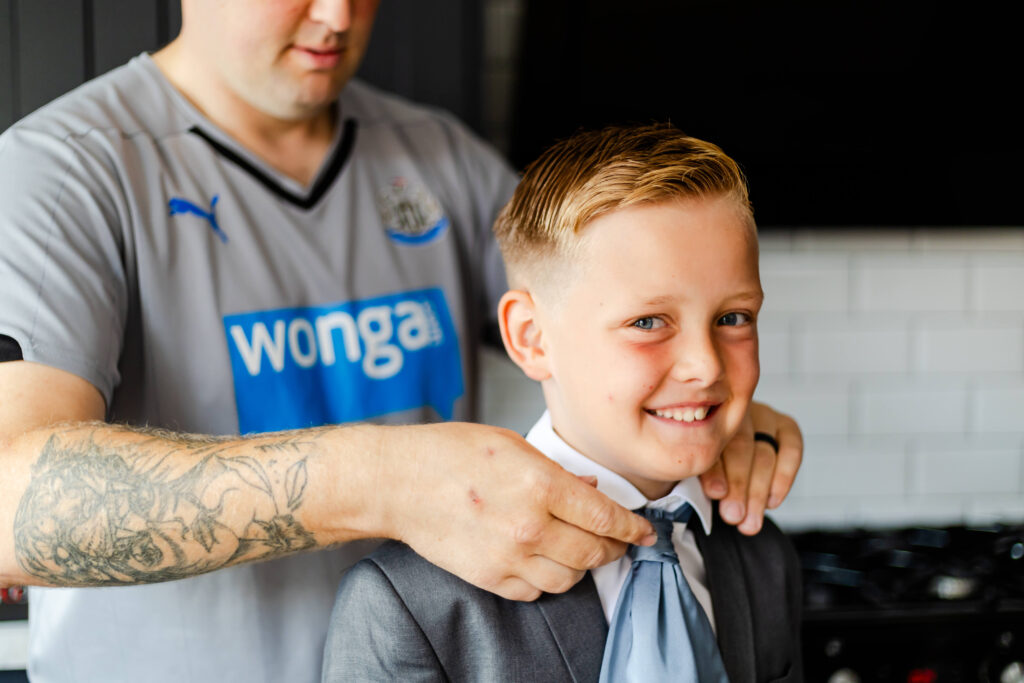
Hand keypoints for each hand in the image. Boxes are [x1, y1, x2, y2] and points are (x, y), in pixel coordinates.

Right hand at [382, 423, 654, 600]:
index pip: (606, 517)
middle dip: (613, 547)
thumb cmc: (448, 454)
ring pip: (569, 578)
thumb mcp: (512, 445)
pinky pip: (534, 591)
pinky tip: (545, 562)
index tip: (644, 531)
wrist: (399, 483)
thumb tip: (589, 490)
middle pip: (593, 552)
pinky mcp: (489, 577)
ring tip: (581, 552)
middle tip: (618, 541)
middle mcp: (530, 525)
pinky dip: (547, 581)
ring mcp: (509, 556)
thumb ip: (556, 471)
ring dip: (582, 567)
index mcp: (541, 484)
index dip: (632, 527)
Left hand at [699, 402, 802, 534]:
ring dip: (758, 492)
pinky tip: (772, 502)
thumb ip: (704, 476)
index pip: (711, 443)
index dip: (715, 470)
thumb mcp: (698, 467)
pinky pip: (792, 450)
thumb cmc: (706, 463)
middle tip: (733, 516)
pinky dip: (783, 478)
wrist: (725, 453)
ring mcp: (762, 414)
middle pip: (740, 447)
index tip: (715, 494)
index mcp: (704, 416)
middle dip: (738, 486)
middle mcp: (734, 410)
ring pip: (764, 453)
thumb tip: (718, 495)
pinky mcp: (785, 425)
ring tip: (750, 522)